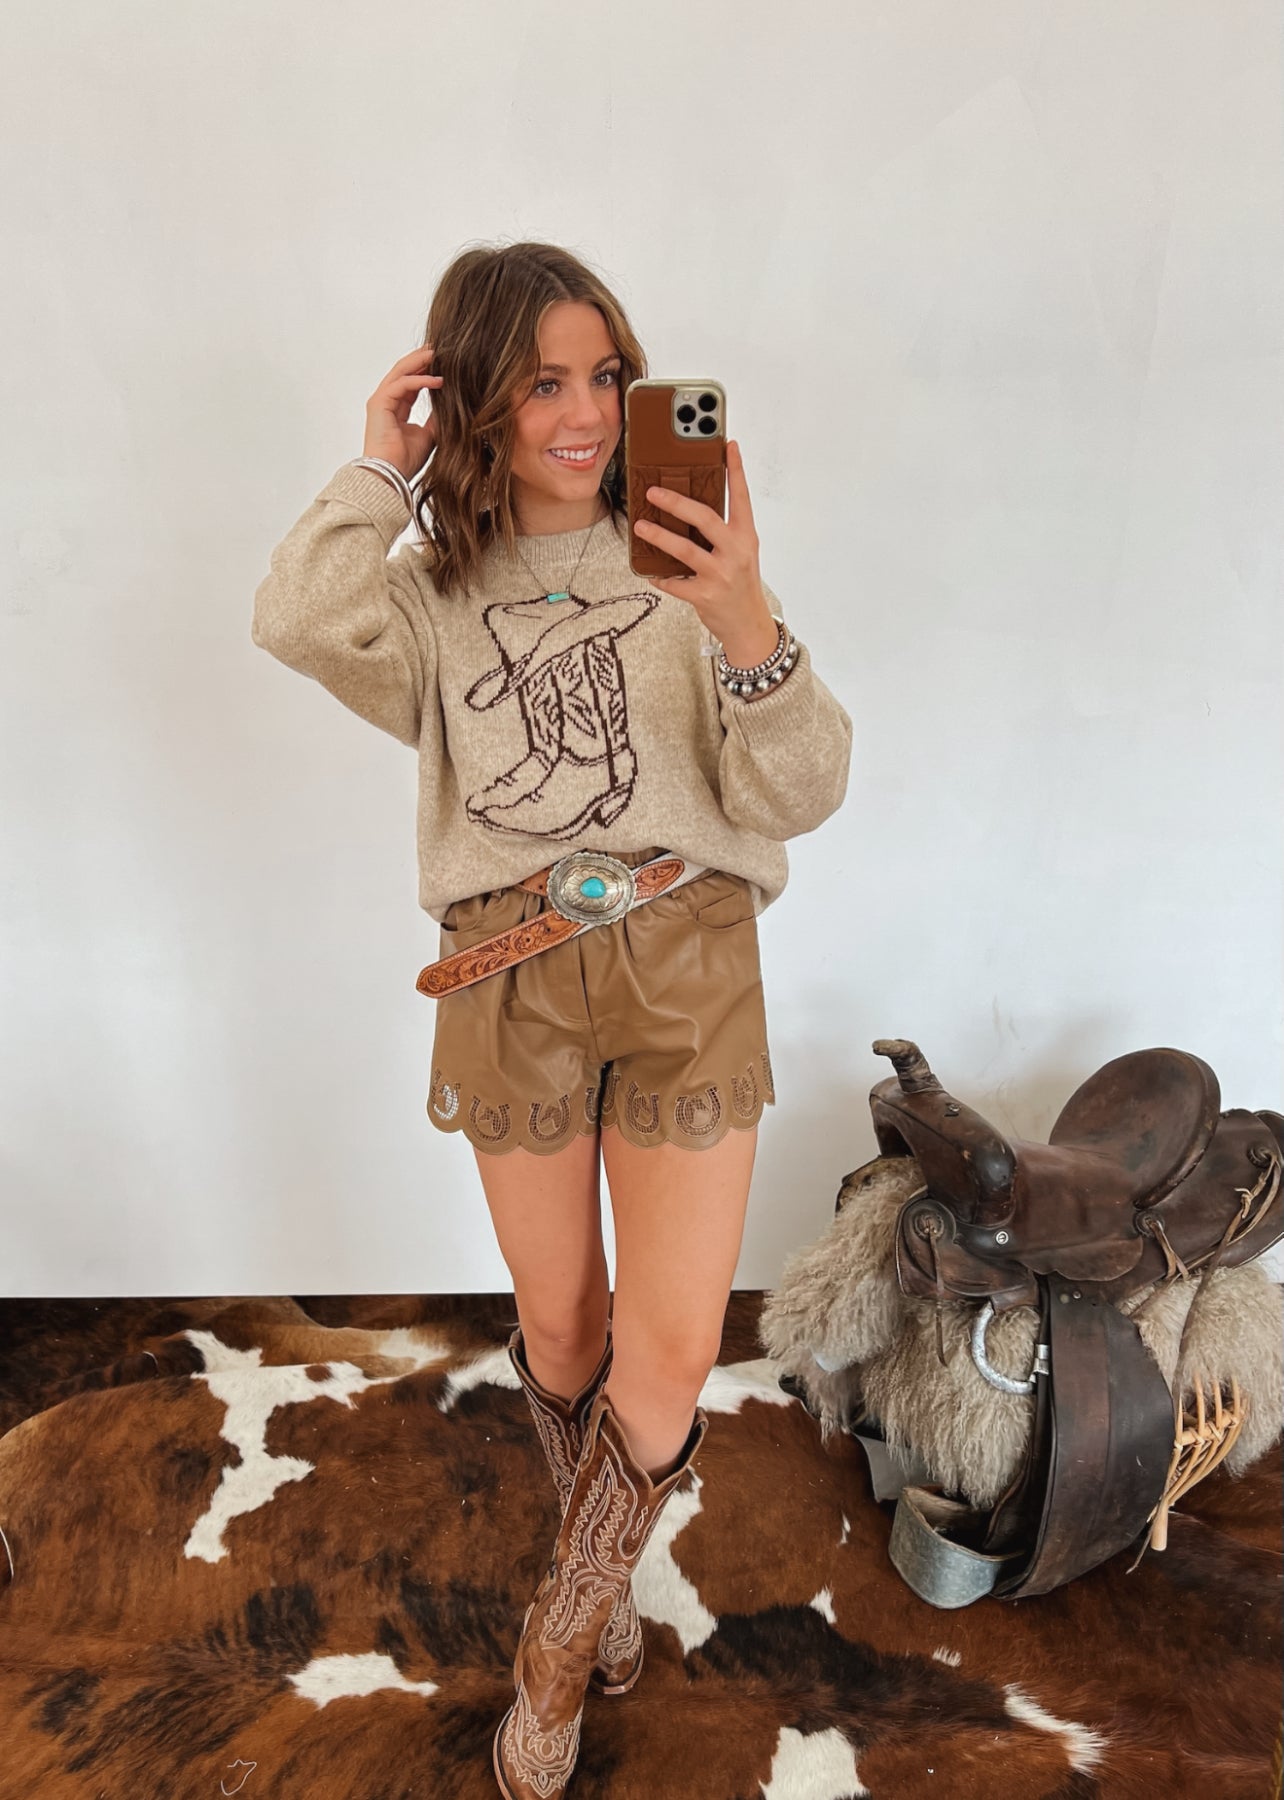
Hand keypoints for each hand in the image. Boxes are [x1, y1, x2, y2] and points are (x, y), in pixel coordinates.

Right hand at [363, 344, 443, 479]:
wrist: (392, 475)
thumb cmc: (406, 461)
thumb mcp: (431, 434)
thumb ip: (438, 417)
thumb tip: (454, 404)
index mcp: (396, 408)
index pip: (412, 381)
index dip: (427, 370)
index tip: (446, 362)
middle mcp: (387, 401)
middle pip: (405, 370)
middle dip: (423, 358)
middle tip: (442, 348)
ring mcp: (381, 400)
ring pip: (401, 371)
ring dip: (421, 361)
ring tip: (440, 354)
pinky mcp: (379, 403)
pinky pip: (401, 384)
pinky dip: (420, 380)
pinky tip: (438, 380)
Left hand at [634, 439, 777, 665]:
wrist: (748, 625)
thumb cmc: (740, 584)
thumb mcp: (741, 553)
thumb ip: (723, 532)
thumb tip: (689, 509)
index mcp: (745, 537)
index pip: (741, 497)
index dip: (736, 470)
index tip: (729, 445)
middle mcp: (735, 553)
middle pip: (704, 518)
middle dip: (676, 502)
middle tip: (654, 492)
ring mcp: (720, 575)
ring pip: (684, 549)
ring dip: (659, 536)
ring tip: (641, 526)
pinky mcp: (704, 595)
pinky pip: (675, 582)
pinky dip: (660, 576)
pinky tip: (650, 572)